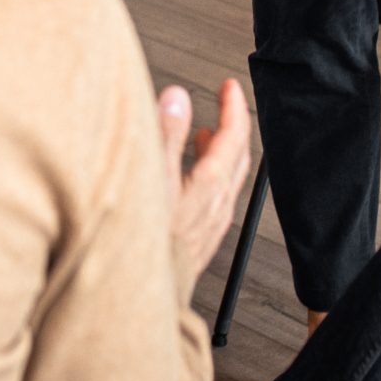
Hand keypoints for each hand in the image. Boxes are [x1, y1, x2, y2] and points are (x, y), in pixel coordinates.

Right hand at [158, 77, 253, 302]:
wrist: (144, 293)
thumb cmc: (145, 238)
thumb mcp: (151, 175)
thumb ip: (166, 133)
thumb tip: (178, 97)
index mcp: (210, 184)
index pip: (234, 137)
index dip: (233, 107)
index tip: (230, 87)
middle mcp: (217, 205)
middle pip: (237, 158)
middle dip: (232, 127)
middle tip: (224, 106)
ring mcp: (210, 224)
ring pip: (227, 180)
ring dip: (219, 153)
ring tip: (202, 136)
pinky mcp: (199, 240)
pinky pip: (215, 200)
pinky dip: (209, 178)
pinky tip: (191, 180)